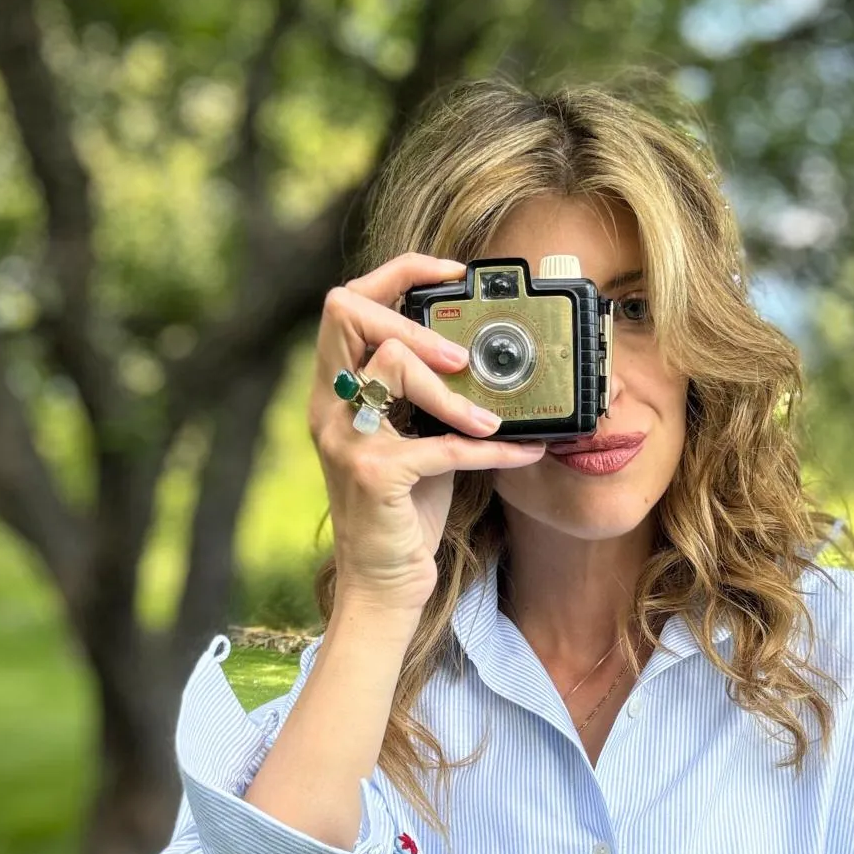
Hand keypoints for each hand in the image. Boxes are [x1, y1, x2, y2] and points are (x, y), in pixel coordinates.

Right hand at [308, 252, 547, 613]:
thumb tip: (487, 356)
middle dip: (411, 318)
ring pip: (391, 367)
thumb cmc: (403, 508)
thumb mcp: (412, 437)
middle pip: (347, 312)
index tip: (451, 271)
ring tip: (491, 416)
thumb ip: (428, 395)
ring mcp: (346, 439)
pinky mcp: (374, 477)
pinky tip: (524, 452)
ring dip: (452, 390)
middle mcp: (329, 406)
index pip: (346, 301)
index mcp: (334, 389)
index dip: (396, 273)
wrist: (383, 582)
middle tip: (461, 356)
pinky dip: (490, 448)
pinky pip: (438, 445)